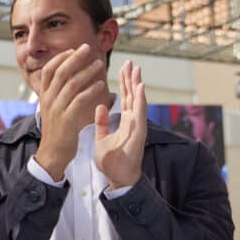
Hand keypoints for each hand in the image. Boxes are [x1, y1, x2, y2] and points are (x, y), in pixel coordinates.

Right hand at [32, 44, 106, 180]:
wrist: (52, 154)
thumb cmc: (56, 131)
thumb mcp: (52, 109)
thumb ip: (57, 93)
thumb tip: (65, 78)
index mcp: (44, 96)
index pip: (49, 70)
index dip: (60, 58)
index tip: (73, 50)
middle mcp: (48, 99)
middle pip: (60, 72)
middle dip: (75, 58)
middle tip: (87, 48)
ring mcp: (57, 109)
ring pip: (71, 84)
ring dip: (87, 72)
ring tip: (100, 64)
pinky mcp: (67, 119)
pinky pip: (80, 100)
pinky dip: (91, 91)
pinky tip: (102, 86)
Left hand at [95, 61, 145, 189]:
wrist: (117, 178)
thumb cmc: (112, 160)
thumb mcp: (102, 137)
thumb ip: (102, 122)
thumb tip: (100, 106)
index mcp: (125, 121)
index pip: (124, 97)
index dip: (123, 82)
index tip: (121, 67)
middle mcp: (133, 121)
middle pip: (132, 96)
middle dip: (131, 79)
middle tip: (130, 62)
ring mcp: (138, 126)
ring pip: (138, 101)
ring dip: (137, 85)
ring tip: (136, 69)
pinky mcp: (139, 133)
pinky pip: (139, 113)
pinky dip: (139, 100)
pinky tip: (140, 88)